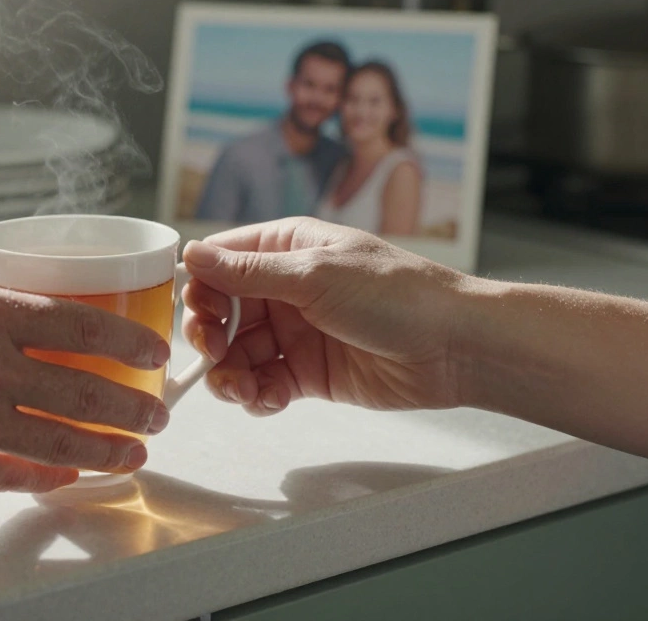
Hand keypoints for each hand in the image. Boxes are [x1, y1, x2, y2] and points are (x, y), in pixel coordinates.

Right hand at [0, 268, 172, 492]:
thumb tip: (4, 287)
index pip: (82, 324)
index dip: (129, 339)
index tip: (152, 350)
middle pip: (86, 391)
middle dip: (134, 406)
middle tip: (156, 413)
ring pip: (63, 442)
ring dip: (109, 451)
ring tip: (135, 454)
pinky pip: (15, 475)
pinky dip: (50, 477)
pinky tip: (69, 475)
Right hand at [181, 218, 471, 416]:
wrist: (455, 347)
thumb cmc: (398, 294)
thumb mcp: (315, 274)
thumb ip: (249, 272)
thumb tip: (192, 254)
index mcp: (286, 248)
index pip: (220, 263)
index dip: (201, 288)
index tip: (203, 314)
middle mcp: (285, 288)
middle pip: (221, 313)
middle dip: (210, 337)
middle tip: (216, 354)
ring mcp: (295, 332)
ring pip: (236, 355)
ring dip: (228, 374)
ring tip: (242, 389)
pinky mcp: (307, 373)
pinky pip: (263, 384)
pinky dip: (255, 395)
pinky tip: (267, 399)